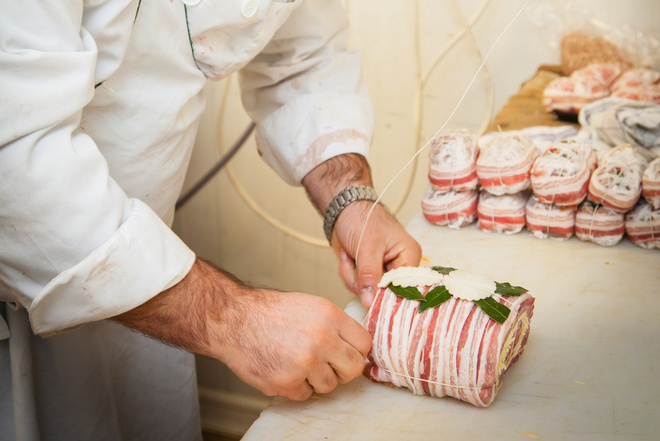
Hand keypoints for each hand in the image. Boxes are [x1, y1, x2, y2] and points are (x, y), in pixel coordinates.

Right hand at [217, 289, 371, 400]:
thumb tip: (357, 346)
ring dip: (317, 378)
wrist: (235, 321)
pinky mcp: (287, 382)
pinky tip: (284, 368)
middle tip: (328, 364)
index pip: (364, 343)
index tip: (349, 354)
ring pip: (330, 385)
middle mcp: (321, 339)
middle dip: (343, 369)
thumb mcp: (311, 306)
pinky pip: (306, 394)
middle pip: (353, 368)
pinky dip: (297, 386)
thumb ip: (336, 325)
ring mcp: (304, 363)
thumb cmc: (270, 313)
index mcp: (329, 316)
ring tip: (299, 362)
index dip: (357, 351)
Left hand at [332, 201, 420, 307]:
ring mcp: (382, 271)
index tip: (371, 296)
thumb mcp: (367, 247)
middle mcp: (398, 266)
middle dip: (364, 281)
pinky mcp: (367, 273)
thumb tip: (371, 302)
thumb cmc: (362, 218)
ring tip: (350, 256)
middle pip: (384, 293)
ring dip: (352, 276)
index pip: (405, 287)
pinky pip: (357, 287)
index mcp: (409, 256)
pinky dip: (348, 274)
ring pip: (368, 292)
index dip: (387, 295)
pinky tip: (347, 258)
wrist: (342, 211)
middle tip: (355, 262)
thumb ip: (369, 276)